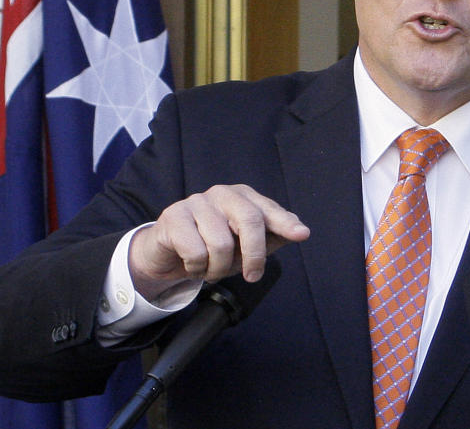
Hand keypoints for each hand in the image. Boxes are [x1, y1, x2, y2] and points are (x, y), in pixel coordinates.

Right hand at [128, 184, 309, 299]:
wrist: (168, 253)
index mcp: (243, 197)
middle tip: (252, 276)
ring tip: (211, 269)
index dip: (285, 223)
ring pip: (221, 244)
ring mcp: (197, 202)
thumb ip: (272, 237)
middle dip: (254, 254)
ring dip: (218, 268)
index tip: (301, 235)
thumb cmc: (212, 247)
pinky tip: (192, 264)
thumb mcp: (245, 247)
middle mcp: (222, 193)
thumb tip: (301, 231)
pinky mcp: (174, 216)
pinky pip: (196, 252)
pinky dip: (197, 268)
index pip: (268, 209)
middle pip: (249, 221)